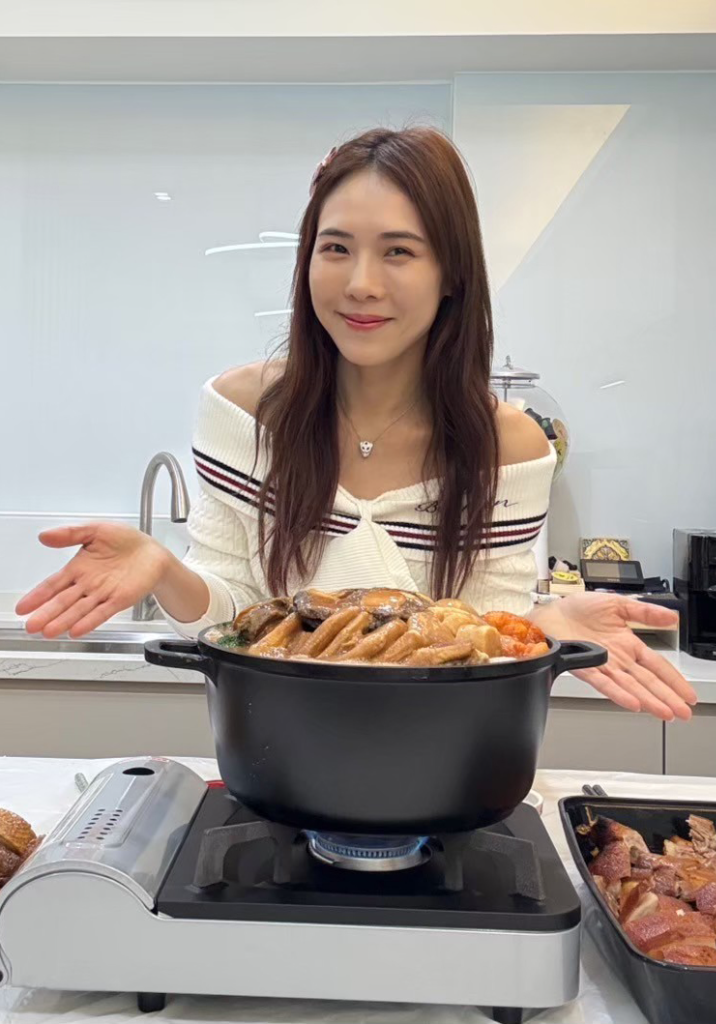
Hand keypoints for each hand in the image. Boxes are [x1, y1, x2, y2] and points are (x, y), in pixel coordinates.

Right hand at [15, 523, 169, 638]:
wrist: (152, 551)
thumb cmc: (125, 541)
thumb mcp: (95, 530)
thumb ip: (70, 534)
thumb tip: (45, 535)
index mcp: (78, 568)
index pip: (53, 585)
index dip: (37, 596)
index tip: (23, 607)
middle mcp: (87, 584)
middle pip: (62, 602)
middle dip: (46, 614)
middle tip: (31, 626)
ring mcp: (102, 594)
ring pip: (79, 610)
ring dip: (64, 621)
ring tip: (49, 631)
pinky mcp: (119, 600)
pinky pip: (102, 612)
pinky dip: (89, 621)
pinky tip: (76, 630)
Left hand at [530, 592, 696, 720]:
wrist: (549, 614)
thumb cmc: (577, 610)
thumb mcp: (617, 604)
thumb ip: (644, 612)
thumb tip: (672, 616)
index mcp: (627, 644)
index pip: (657, 665)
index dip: (674, 680)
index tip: (688, 695)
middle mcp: (617, 658)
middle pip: (648, 681)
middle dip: (667, 697)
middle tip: (683, 713)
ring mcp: (602, 665)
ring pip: (631, 686)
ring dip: (649, 700)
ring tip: (665, 712)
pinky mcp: (584, 667)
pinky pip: (604, 683)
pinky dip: (619, 693)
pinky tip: (633, 703)